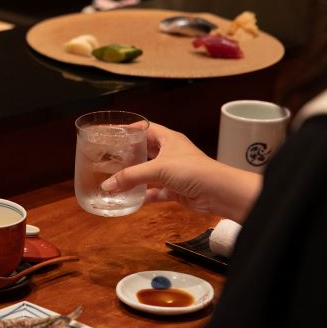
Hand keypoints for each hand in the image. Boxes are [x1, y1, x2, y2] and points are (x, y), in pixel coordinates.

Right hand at [100, 123, 261, 221]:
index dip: (129, 129)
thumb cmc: (192, 170)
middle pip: (145, 151)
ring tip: (115, 178)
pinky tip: (131, 199)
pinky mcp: (175, 189)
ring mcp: (173, 172)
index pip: (145, 129)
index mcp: (169, 139)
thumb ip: (131, 177)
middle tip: (108, 157)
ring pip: (148, 173)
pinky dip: (144, 195)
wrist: (219, 192)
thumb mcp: (158, 169)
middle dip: (128, 154)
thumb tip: (107, 186)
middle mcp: (170, 153)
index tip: (112, 133)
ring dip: (134, 177)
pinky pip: (155, 192)